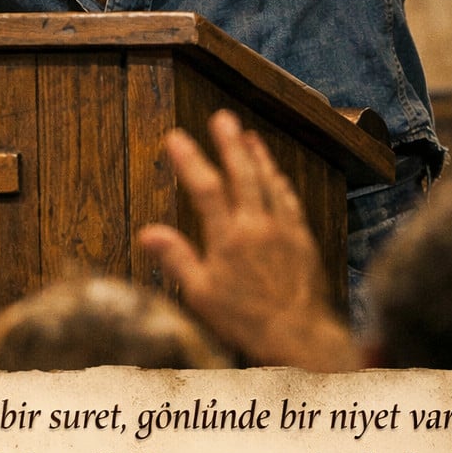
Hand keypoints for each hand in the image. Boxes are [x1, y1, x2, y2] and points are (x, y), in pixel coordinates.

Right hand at [138, 110, 361, 370]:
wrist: (300, 335)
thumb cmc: (246, 319)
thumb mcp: (202, 295)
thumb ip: (177, 259)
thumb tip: (148, 232)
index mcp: (229, 238)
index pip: (206, 189)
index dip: (190, 161)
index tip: (176, 137)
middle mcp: (257, 226)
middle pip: (242, 174)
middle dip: (229, 143)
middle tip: (221, 117)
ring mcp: (283, 229)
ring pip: (269, 181)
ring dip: (257, 155)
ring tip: (248, 134)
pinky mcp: (303, 238)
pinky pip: (290, 199)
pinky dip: (280, 181)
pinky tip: (275, 172)